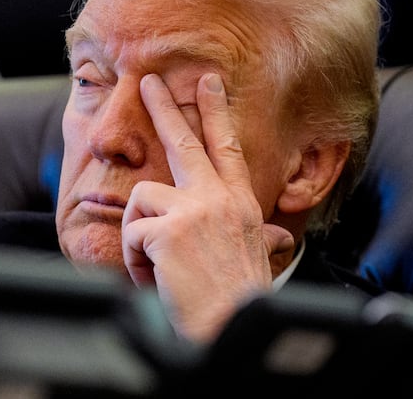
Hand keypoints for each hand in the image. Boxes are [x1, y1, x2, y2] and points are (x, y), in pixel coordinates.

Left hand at [121, 73, 293, 342]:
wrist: (231, 329)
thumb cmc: (238, 299)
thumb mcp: (257, 260)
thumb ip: (265, 240)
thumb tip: (282, 239)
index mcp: (240, 204)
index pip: (228, 147)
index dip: (217, 113)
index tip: (209, 83)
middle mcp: (220, 199)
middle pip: (186, 141)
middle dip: (165, 107)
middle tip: (147, 81)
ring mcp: (195, 210)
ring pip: (141, 197)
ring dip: (138, 235)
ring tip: (156, 267)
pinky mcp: (168, 230)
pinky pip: (131, 234)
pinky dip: (134, 261)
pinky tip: (155, 279)